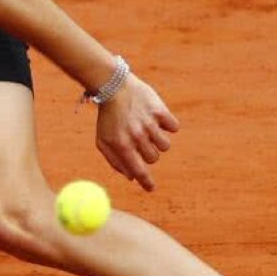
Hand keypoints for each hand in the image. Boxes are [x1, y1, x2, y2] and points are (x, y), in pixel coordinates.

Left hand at [94, 74, 179, 191]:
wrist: (114, 87)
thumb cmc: (108, 117)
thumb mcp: (103, 140)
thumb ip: (115, 160)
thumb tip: (131, 177)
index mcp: (122, 145)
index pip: (138, 170)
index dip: (146, 182)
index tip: (151, 188)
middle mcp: (136, 136)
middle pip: (153, 158)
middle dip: (149, 153)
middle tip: (142, 141)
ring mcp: (149, 123)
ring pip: (165, 145)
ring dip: (159, 141)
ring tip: (149, 130)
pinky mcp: (160, 111)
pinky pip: (174, 127)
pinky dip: (169, 125)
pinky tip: (158, 119)